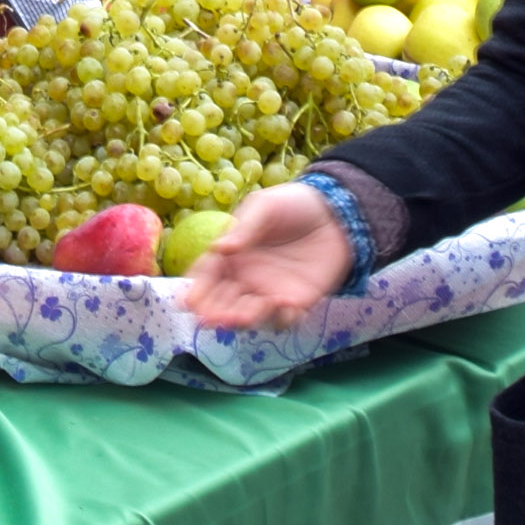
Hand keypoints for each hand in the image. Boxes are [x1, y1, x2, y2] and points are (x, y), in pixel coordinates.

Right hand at [183, 183, 348, 329]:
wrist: (336, 213)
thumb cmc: (292, 205)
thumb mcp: (264, 207)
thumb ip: (244, 229)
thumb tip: (219, 249)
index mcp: (231, 256)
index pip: (208, 276)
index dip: (197, 289)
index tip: (188, 302)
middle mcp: (246, 279)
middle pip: (223, 301)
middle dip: (215, 312)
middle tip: (210, 318)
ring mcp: (269, 292)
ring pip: (249, 314)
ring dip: (242, 318)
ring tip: (240, 317)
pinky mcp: (297, 302)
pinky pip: (284, 319)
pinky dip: (281, 319)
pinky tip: (283, 309)